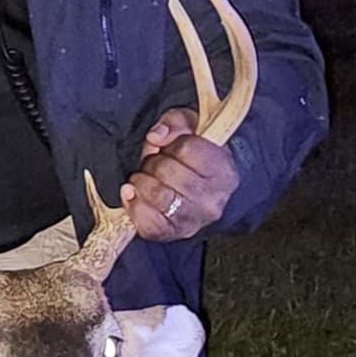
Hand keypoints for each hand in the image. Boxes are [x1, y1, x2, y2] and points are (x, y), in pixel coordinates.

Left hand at [120, 108, 237, 241]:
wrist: (203, 192)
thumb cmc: (194, 157)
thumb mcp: (189, 128)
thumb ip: (174, 123)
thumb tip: (156, 136)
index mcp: (223, 169)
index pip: (188, 149)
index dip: (172, 144)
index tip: (171, 148)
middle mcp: (213, 198)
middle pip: (169, 172)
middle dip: (153, 163)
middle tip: (154, 163)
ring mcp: (195, 219)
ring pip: (158, 197)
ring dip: (142, 182)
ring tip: (144, 178)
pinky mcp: (175, 233)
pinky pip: (149, 223)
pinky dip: (134, 206)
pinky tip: (132, 194)